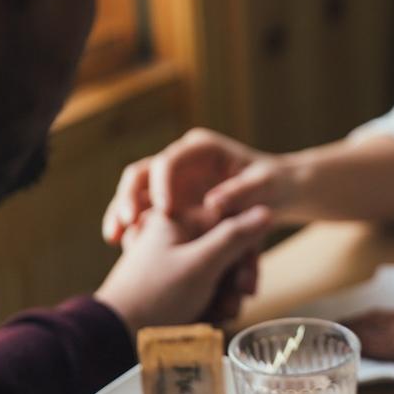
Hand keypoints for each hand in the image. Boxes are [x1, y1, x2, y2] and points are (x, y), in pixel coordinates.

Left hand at [95, 206, 271, 334]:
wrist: (116, 333)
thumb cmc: (156, 295)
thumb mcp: (201, 263)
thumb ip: (235, 236)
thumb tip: (265, 210)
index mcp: (178, 218)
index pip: (230, 223)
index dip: (244, 253)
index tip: (245, 281)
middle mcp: (176, 235)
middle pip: (226, 250)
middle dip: (234, 282)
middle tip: (233, 304)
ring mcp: (173, 259)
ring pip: (218, 272)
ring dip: (225, 296)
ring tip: (218, 316)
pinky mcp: (172, 282)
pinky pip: (203, 287)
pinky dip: (210, 303)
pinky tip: (208, 319)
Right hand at [102, 128, 295, 244]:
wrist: (279, 193)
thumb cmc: (275, 186)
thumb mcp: (265, 187)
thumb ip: (241, 193)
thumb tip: (213, 203)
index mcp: (202, 149)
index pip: (170, 160)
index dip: (162, 184)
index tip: (164, 211)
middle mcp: (181, 160)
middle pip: (142, 173)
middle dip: (129, 196)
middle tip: (126, 222)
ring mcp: (172, 180)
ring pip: (136, 192)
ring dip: (122, 212)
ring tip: (114, 238)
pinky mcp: (170, 200)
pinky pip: (143, 211)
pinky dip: (132, 226)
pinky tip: (122, 245)